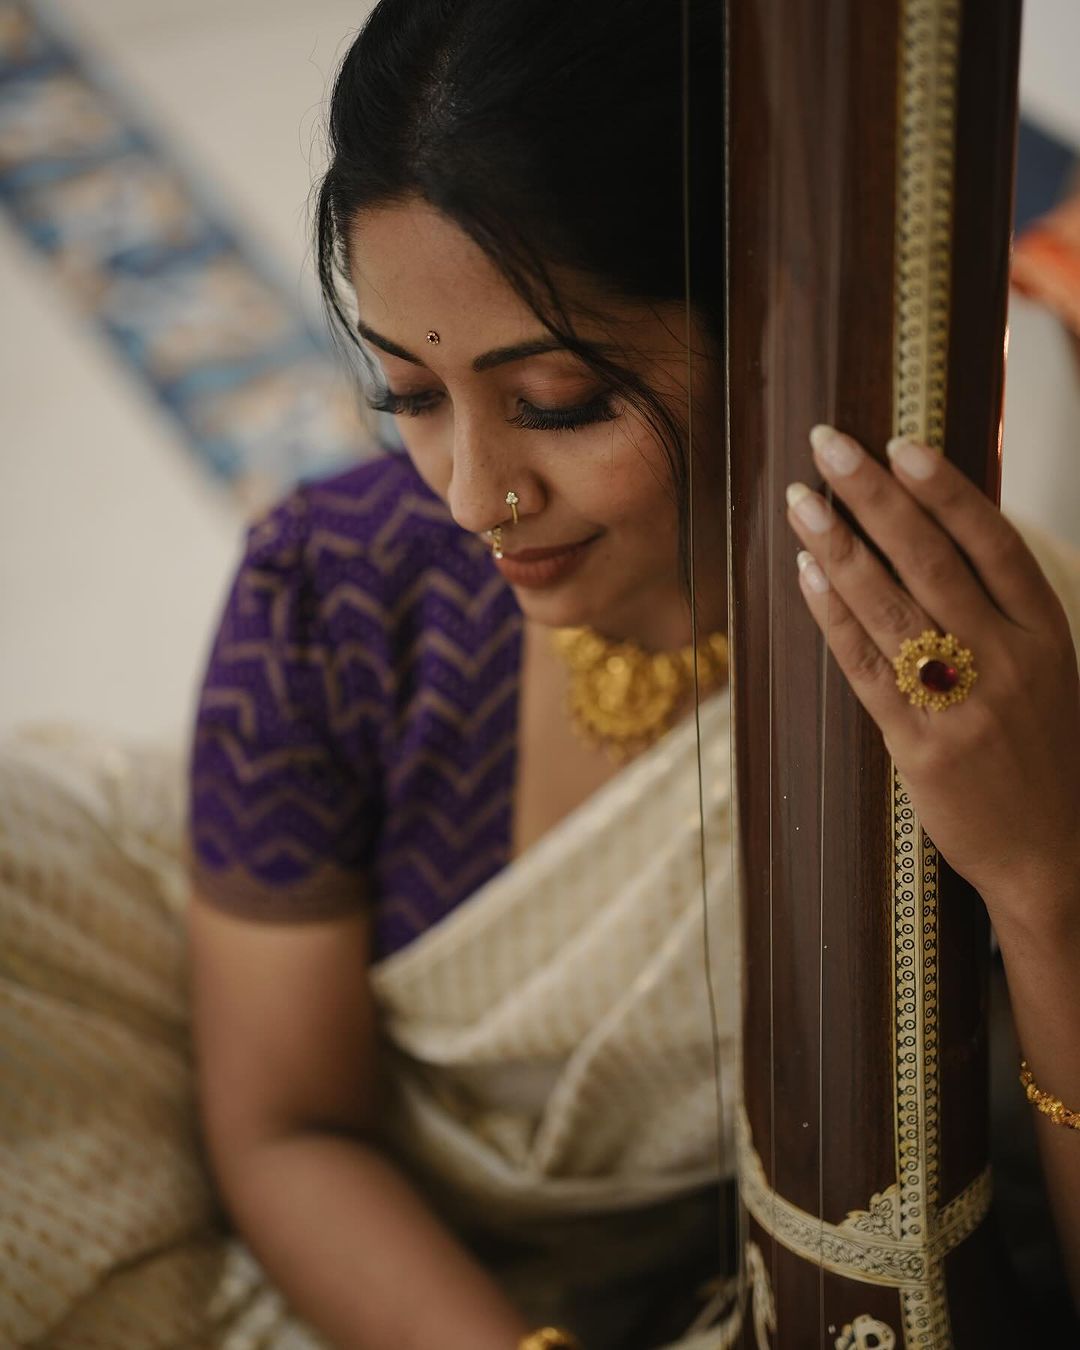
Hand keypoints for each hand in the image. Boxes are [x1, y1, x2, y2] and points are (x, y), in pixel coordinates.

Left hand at [784, 423, 1079, 931]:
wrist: (1056, 857)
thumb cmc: (1046, 758)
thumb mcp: (1052, 675)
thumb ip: (1005, 614)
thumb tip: (940, 543)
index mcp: (1049, 635)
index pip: (993, 543)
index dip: (946, 490)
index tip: (902, 444)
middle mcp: (1010, 660)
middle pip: (932, 558)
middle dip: (874, 495)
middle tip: (827, 445)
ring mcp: (965, 704)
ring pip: (891, 605)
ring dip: (839, 545)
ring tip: (800, 501)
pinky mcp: (922, 745)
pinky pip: (868, 667)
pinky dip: (834, 617)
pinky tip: (806, 576)